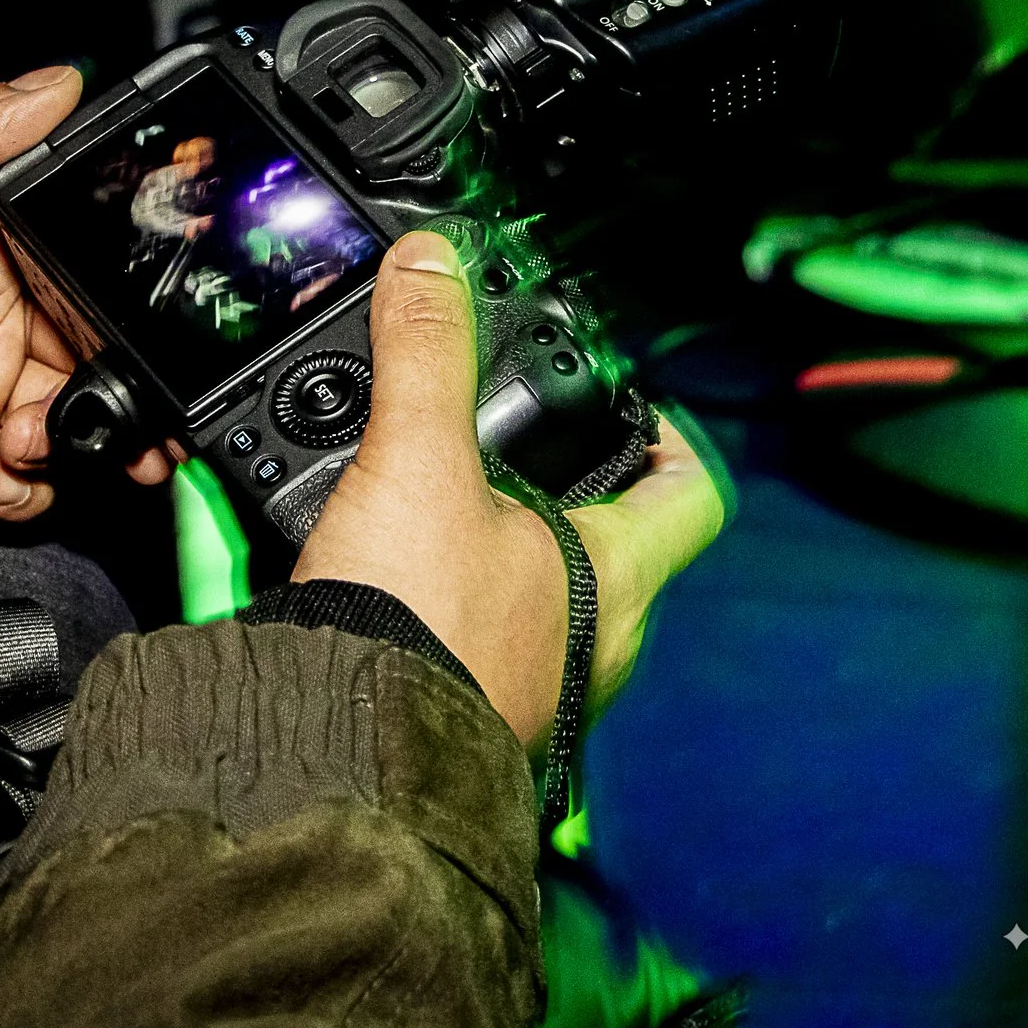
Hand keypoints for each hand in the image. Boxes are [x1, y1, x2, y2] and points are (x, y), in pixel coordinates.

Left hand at [0, 66, 171, 519]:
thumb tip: (54, 82)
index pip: (83, 260)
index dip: (129, 290)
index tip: (165, 315)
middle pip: (92, 349)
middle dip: (129, 383)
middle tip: (145, 413)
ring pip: (68, 419)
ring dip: (84, 440)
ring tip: (43, 443)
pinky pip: (17, 481)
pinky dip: (30, 492)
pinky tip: (6, 477)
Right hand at [289, 231, 724, 745]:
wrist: (337, 761)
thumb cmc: (413, 635)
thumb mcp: (416, 462)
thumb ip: (425, 354)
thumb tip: (430, 265)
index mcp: (615, 578)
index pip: (691, 488)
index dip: (669, 429)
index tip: (625, 396)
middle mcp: (591, 643)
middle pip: (605, 537)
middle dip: (553, 481)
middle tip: (501, 436)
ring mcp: (534, 689)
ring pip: (533, 590)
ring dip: (487, 540)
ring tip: (423, 493)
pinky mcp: (465, 712)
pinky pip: (468, 636)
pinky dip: (432, 594)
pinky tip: (376, 566)